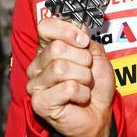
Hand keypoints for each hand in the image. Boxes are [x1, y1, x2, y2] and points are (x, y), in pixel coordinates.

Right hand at [26, 17, 115, 136]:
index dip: (66, 30)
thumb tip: (78, 26)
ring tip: (84, 84)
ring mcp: (36, 84)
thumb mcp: (95, 53)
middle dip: (82, 58)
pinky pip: (66, 88)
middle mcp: (38, 64)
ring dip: (83, 76)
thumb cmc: (96, 82)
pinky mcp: (40, 103)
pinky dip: (81, 92)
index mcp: (48, 48)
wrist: (101, 111)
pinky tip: (80, 97)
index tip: (84, 40)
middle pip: (56, 48)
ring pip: (60, 68)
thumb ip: (84, 38)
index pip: (45, 27)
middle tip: (87, 69)